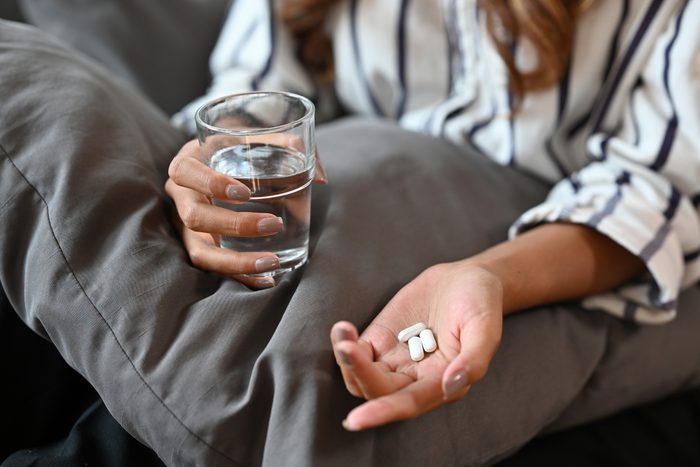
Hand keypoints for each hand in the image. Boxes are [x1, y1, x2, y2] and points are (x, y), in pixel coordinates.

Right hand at [165, 139, 326, 288]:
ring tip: (272, 263)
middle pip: (195, 217)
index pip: (185, 172)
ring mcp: (186, 225)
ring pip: (200, 252)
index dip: (211, 184)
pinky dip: (240, 276)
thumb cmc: (243, 148)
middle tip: (275, 224)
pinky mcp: (200, 245)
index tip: (245, 193)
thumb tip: (321, 178)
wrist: (228, 159)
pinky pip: (214, 267)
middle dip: (235, 225)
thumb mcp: (259, 138)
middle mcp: (181, 195)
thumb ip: (292, 147)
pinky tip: (266, 280)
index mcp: (188, 162)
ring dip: (236, 262)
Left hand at [330, 261, 502, 429]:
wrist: (466, 280)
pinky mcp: (381, 340)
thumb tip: (450, 386)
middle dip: (359, 373)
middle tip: (347, 347)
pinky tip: (343, 328)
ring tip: (343, 331)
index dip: (383, 412)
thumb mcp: (485, 328)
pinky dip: (344, 344)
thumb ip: (473, 360)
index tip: (355, 419)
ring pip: (362, 377)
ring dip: (347, 361)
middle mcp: (415, 379)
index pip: (409, 404)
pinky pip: (356, 352)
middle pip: (378, 391)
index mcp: (442, 384)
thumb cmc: (481, 305)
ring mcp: (395, 360)